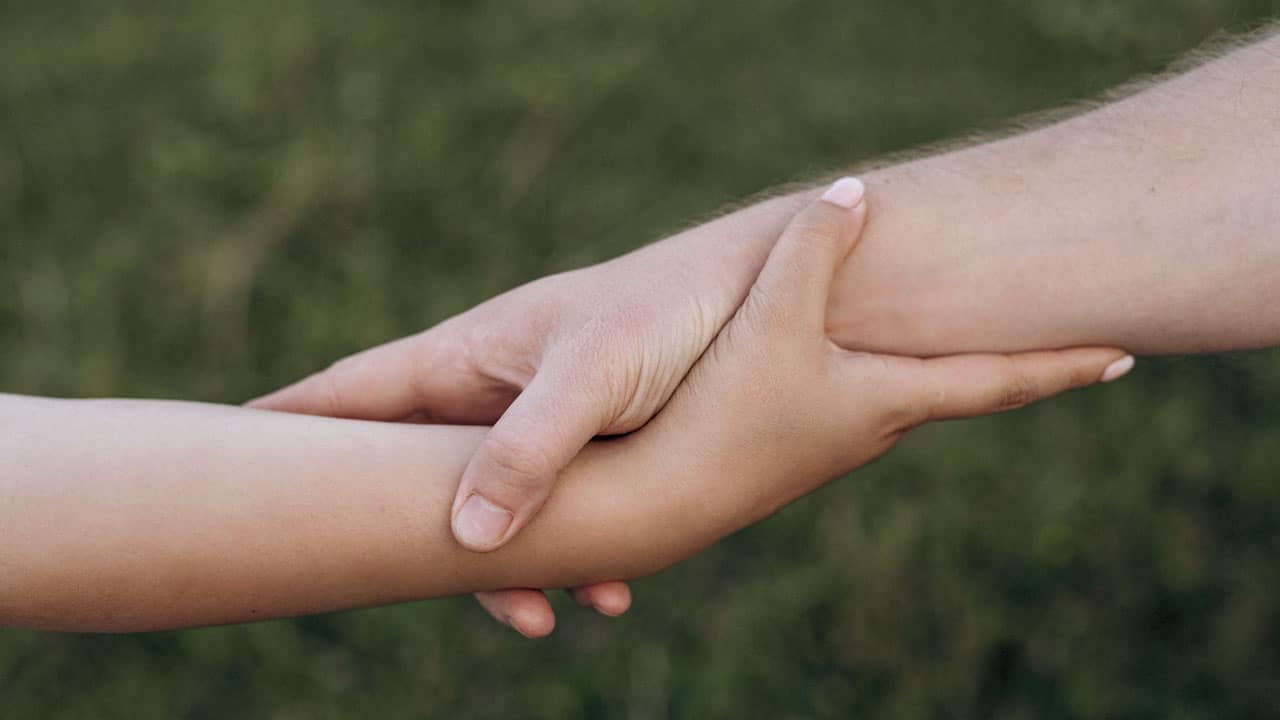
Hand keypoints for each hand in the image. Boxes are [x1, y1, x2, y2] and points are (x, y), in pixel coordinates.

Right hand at [248, 197, 793, 635]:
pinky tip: (608, 592)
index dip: (287, 424)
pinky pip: (555, 509)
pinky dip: (567, 554)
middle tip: (343, 575)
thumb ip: (529, 448)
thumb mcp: (596, 374)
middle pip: (404, 461)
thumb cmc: (673, 307)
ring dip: (498, 563)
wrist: (770, 288)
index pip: (352, 393)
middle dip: (380, 522)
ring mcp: (538, 416)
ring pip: (485, 501)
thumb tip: (464, 540)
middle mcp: (491, 386)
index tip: (217, 450)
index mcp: (468, 355)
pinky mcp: (592, 441)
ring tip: (536, 618)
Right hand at [636, 178, 1133, 538]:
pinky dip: (884, 366)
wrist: (656, 500)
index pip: (999, 382)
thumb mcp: (769, 320)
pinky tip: (858, 351)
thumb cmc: (723, 414)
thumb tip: (856, 191)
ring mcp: (832, 438)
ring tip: (973, 336)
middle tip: (1068, 344)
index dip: (1063, 366)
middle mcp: (873, 426)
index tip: (1124, 358)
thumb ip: (812, 251)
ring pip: (906, 389)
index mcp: (889, 401)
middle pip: (964, 388)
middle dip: (1013, 363)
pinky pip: (857, 392)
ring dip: (946, 364)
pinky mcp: (789, 440)